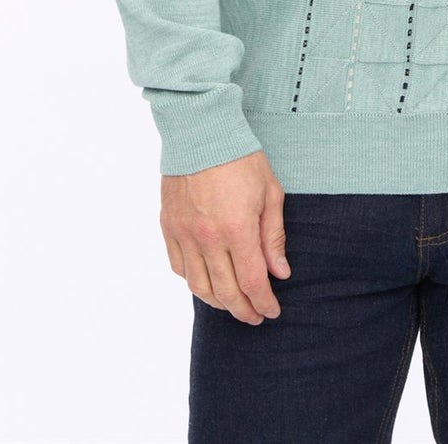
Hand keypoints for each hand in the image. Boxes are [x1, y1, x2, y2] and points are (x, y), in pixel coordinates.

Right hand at [160, 150, 290, 324]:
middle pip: (226, 292)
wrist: (200, 130)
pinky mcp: (168, 226)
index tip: (272, 311)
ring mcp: (184, 234)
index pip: (253, 282)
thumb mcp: (270, 192)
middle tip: (255, 316)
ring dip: (218, 303)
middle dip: (243, 310)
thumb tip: (279, 273)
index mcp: (237, 229)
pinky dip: (194, 282)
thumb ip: (273, 236)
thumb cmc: (240, 157)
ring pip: (199, 287)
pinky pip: (179, 267)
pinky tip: (207, 283)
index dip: (264, 303)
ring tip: (233, 305)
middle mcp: (208, 238)